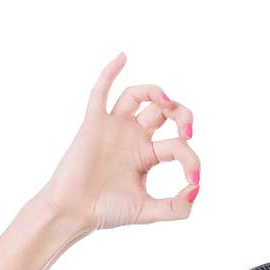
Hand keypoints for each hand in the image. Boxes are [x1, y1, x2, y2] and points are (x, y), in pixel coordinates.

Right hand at [37, 52, 200, 231]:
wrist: (73, 212)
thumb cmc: (105, 211)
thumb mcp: (148, 212)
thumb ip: (176, 208)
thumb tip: (196, 189)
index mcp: (146, 156)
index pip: (178, 146)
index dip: (191, 159)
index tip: (192, 179)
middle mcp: (132, 137)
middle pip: (164, 111)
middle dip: (182, 115)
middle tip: (187, 131)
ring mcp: (114, 127)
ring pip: (137, 96)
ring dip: (155, 92)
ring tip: (166, 101)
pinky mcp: (93, 123)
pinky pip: (101, 91)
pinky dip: (110, 72)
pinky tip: (123, 57)